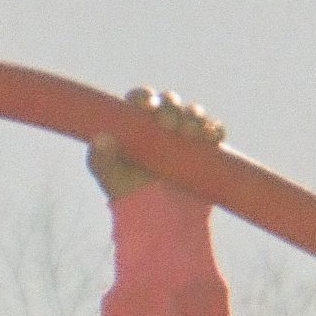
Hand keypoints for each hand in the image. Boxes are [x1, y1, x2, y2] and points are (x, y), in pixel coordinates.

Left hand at [88, 87, 223, 200]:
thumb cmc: (128, 194)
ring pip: (194, 112)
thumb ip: (101, 160)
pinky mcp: (205, 148)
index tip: (147, 107)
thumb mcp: (110, 178)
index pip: (141, 98)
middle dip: (171, 107)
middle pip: (169, 101)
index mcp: (137, 122)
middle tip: (168, 125)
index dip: (144, 97)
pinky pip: (214, 131)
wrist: (159, 218)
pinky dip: (214, 130)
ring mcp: (185, 134)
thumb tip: (102, 139)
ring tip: (190, 133)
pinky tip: (210, 138)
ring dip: (194, 116)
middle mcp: (162, 124)